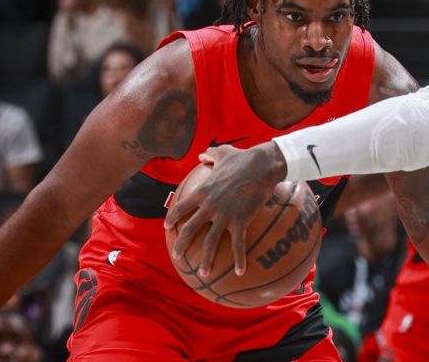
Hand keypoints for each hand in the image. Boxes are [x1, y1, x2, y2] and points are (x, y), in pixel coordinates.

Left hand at [163, 142, 286, 276]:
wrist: (261, 165)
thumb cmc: (244, 158)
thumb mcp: (223, 153)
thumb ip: (210, 155)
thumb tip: (202, 155)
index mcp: (203, 191)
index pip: (181, 207)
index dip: (172, 218)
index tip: (167, 227)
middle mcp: (209, 205)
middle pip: (190, 229)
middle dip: (182, 245)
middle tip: (178, 256)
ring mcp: (224, 215)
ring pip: (210, 242)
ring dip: (205, 260)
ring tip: (203, 274)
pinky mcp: (240, 221)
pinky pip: (237, 244)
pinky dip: (238, 259)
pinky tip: (241, 271)